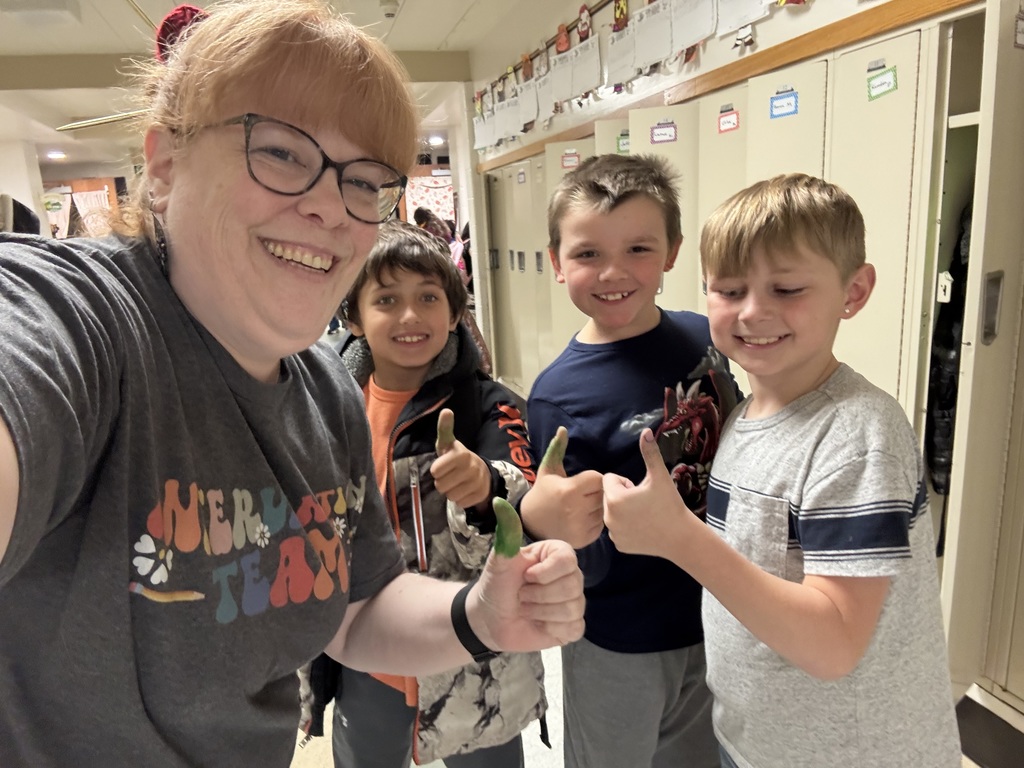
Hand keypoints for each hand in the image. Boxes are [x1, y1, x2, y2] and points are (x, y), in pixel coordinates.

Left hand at [431, 409, 491, 508]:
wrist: (481, 472)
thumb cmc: (457, 458)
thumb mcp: (449, 443)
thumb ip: (445, 428)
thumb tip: (446, 410)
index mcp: (461, 454)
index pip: (435, 471)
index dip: (437, 470)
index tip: (443, 466)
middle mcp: (471, 468)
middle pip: (441, 486)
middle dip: (443, 482)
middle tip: (450, 476)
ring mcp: (477, 483)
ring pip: (450, 496)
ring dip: (451, 491)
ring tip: (457, 483)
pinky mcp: (481, 495)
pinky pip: (460, 503)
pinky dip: (460, 499)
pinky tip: (464, 490)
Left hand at [468, 539, 584, 651]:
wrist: (489, 617)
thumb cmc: (497, 584)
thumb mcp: (499, 559)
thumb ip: (506, 533)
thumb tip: (500, 503)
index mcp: (557, 555)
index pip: (568, 559)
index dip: (546, 572)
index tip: (526, 576)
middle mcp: (571, 576)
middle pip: (572, 586)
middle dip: (538, 595)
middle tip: (521, 595)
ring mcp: (574, 601)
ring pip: (571, 609)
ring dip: (540, 612)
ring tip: (526, 608)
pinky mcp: (572, 626)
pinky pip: (573, 628)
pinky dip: (550, 628)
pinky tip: (538, 623)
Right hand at [520, 428, 604, 547]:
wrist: (530, 524)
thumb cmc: (543, 493)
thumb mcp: (548, 469)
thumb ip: (557, 449)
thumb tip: (563, 428)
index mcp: (569, 490)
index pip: (599, 478)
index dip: (594, 478)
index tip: (584, 480)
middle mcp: (576, 510)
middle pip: (604, 494)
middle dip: (599, 491)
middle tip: (586, 493)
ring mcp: (581, 527)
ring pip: (604, 510)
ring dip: (599, 506)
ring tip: (585, 505)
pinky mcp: (585, 539)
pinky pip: (602, 526)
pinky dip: (596, 521)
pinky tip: (584, 518)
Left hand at [603, 428, 698, 559]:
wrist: (680, 537)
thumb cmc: (670, 504)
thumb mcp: (659, 477)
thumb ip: (650, 453)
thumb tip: (646, 431)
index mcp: (614, 499)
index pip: (610, 480)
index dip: (626, 483)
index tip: (640, 490)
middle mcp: (608, 517)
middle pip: (609, 497)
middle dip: (623, 496)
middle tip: (643, 503)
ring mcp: (613, 533)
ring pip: (612, 513)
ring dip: (623, 511)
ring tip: (644, 515)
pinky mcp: (619, 545)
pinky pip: (617, 529)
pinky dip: (626, 527)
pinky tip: (643, 529)